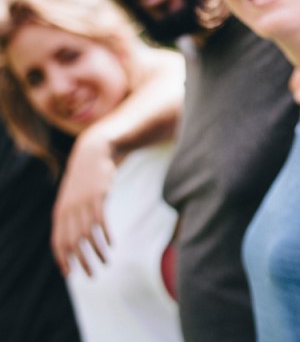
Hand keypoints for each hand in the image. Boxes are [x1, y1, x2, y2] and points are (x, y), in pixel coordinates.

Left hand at [52, 127, 117, 275]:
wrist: (92, 154)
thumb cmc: (84, 181)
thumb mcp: (72, 199)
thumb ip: (70, 217)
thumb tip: (73, 239)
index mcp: (60, 214)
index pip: (57, 243)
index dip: (63, 260)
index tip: (70, 274)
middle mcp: (68, 211)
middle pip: (71, 243)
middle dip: (81, 262)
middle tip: (91, 275)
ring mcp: (83, 204)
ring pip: (87, 235)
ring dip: (97, 252)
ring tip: (106, 262)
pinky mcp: (98, 197)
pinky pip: (101, 222)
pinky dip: (106, 236)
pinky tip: (112, 245)